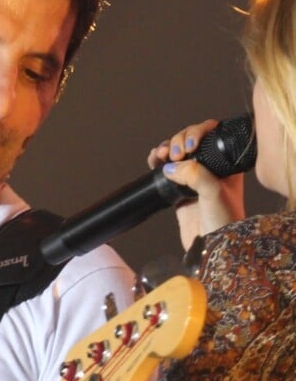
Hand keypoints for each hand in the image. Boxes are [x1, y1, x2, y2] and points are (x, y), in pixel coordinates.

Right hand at [147, 119, 245, 250]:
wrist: (212, 247)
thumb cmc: (223, 222)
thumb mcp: (213, 192)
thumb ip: (194, 174)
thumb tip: (170, 166)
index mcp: (226, 164)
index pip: (211, 135)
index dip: (197, 133)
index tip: (189, 145)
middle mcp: (210, 167)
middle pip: (190, 140)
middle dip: (178, 141)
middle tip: (175, 154)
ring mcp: (193, 177)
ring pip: (176, 151)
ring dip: (166, 148)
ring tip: (161, 155)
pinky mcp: (177, 188)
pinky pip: (164, 167)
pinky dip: (157, 160)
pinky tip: (154, 160)